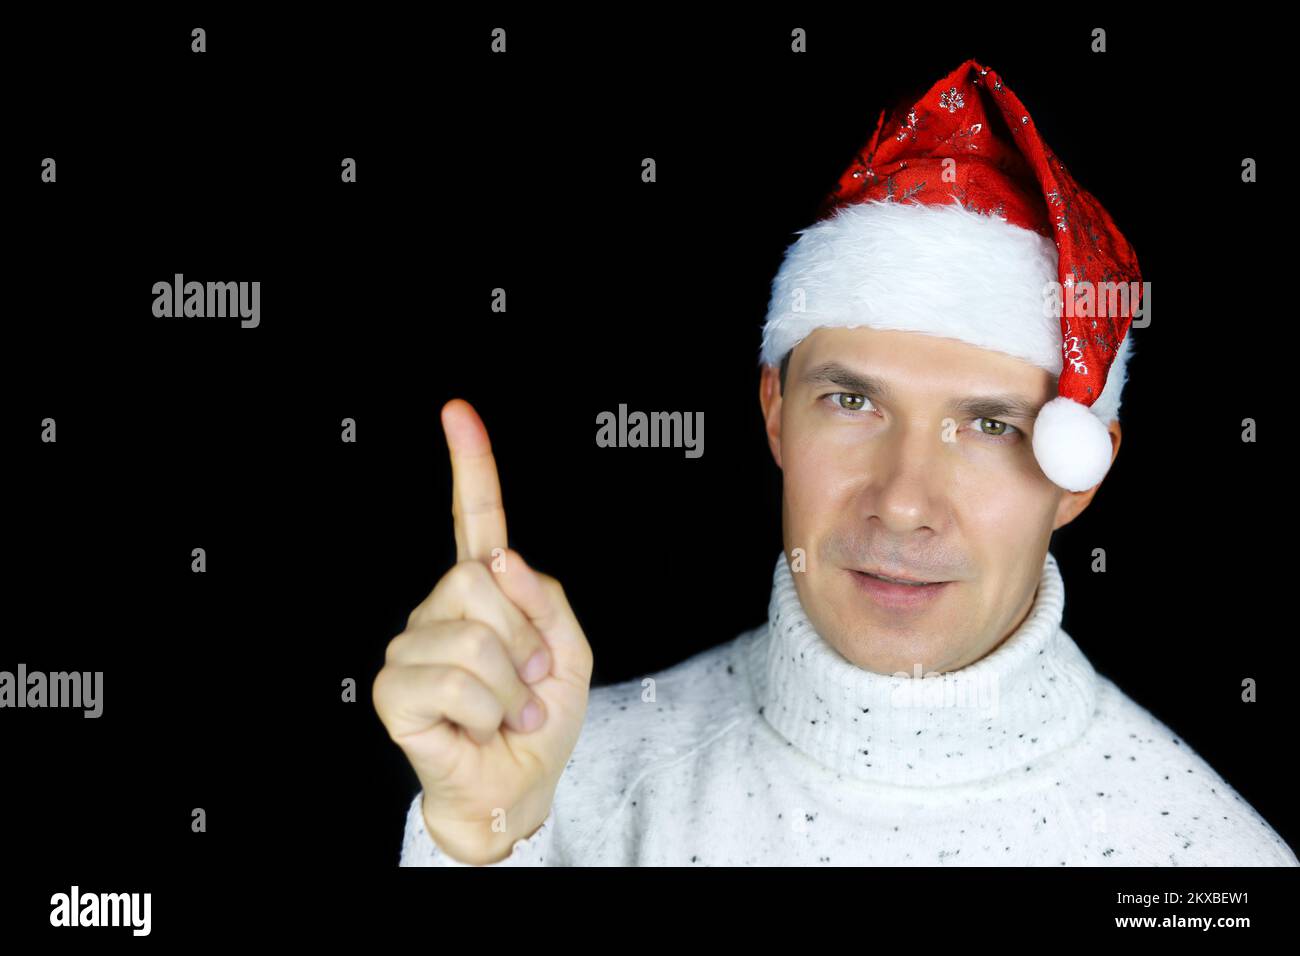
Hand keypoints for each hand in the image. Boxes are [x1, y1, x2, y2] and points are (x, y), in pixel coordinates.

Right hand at [373, 398, 593, 863]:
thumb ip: (546, 599)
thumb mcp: (571, 651)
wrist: (520, 785)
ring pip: (474, 636)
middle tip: (529, 683)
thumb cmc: (542, 720)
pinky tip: (478, 726)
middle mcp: (440, 609)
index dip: (470, 465)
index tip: (458, 412)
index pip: (476, 520)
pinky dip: (487, 711)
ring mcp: (412, 646)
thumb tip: (499, 559)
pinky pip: (455, 680)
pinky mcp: (394, 689)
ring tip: (508, 711)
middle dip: (525, 636)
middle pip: (481, 579)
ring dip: (513, 687)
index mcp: (485, 592)